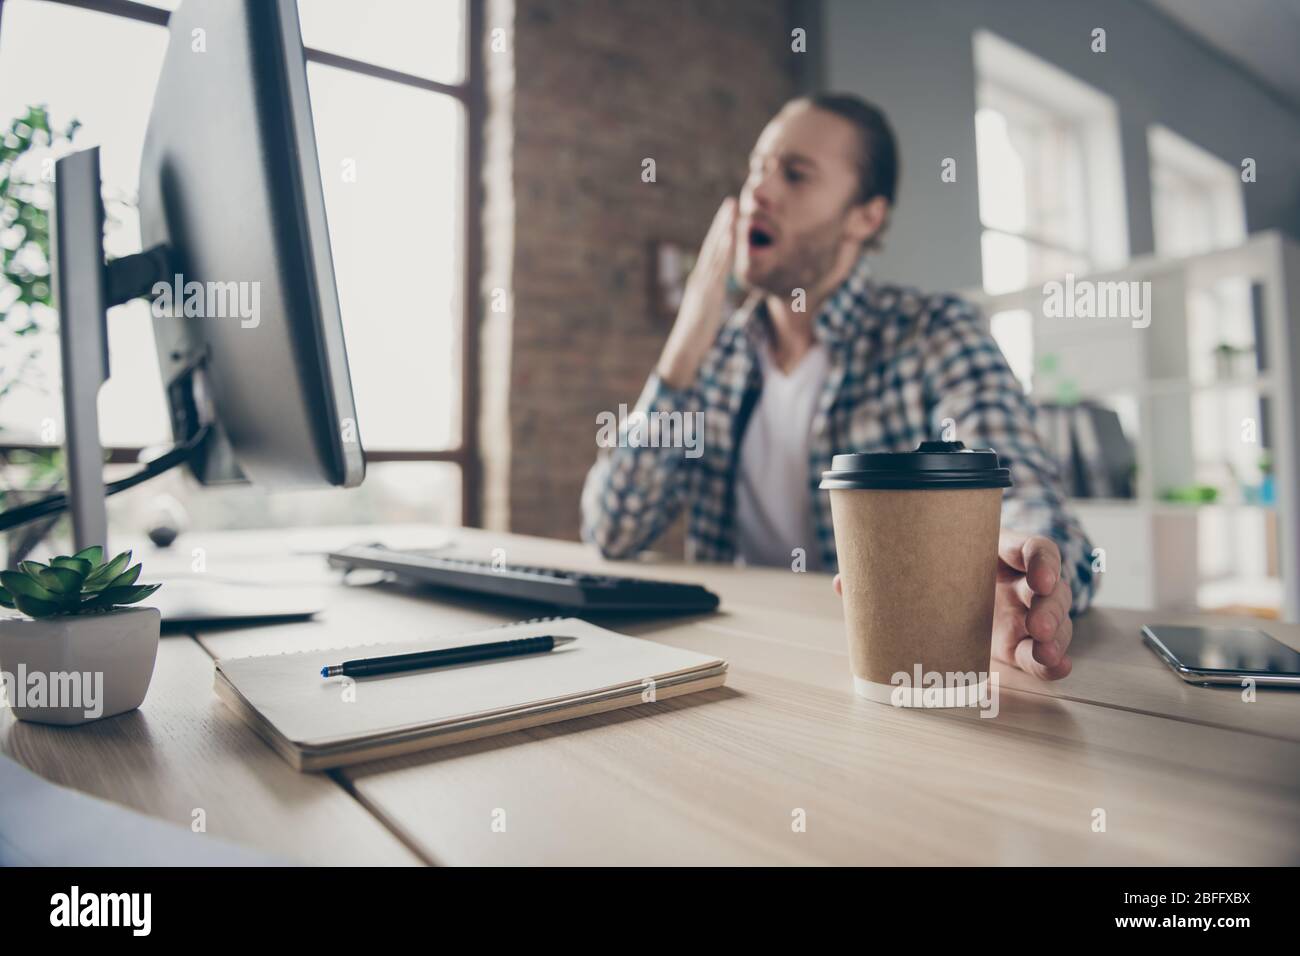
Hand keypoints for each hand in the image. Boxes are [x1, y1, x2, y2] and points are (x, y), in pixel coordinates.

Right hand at [657, 197, 736, 388]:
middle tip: (730, 201)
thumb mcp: (708, 311)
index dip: (719, 233)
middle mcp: (699, 278)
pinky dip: (724, 251)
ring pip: (714, 253)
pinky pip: (718, 268)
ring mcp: (702, 284)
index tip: (727, 215)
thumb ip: (713, 297)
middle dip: (721, 223)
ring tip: (732, 212)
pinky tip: (731, 237)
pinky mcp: (707, 293)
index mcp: (700, 282)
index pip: (710, 252)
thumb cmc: (696, 335)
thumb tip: (719, 292)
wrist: (685, 349)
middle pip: (711, 246)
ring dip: (724, 231)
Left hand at [830, 529, 1073, 680]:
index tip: (1036, 575)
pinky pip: (1049, 653)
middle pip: (1051, 588)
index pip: (1033, 548)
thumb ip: (891, 570)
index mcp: (999, 553)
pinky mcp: (1024, 645)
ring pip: (1057, 621)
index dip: (1041, 560)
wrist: (951, 594)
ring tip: (1046, 654)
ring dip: (1055, 637)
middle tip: (1034, 623)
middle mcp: (1020, 583)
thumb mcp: (925, 565)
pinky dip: (1055, 662)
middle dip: (1049, 605)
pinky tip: (1053, 668)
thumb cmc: (940, 571)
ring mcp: (1026, 614)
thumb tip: (843, 582)